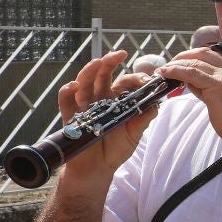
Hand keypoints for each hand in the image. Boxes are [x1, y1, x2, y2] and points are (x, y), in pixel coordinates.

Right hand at [53, 50, 155, 183]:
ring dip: (89, 71)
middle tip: (120, 54)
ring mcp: (84, 105)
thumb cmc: (116, 148)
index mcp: (117, 100)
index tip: (148, 80)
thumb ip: (143, 118)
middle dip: (109, 62)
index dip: (136, 78)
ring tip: (98, 63)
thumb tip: (155, 103)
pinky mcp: (70, 115)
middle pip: (102, 75)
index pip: (126, 82)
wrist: (97, 167)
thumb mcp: (135, 133)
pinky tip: (74, 86)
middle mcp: (100, 98)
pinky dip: (68, 91)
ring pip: (83, 82)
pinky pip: (65, 100)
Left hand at [158, 45, 221, 155]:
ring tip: (163, 69)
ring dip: (177, 63)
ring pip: (196, 62)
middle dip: (184, 56)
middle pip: (203, 53)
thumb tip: (189, 81)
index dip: (193, 57)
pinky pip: (192, 73)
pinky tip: (166, 73)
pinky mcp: (218, 86)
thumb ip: (208, 88)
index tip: (180, 64)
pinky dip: (176, 71)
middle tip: (169, 64)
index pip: (212, 56)